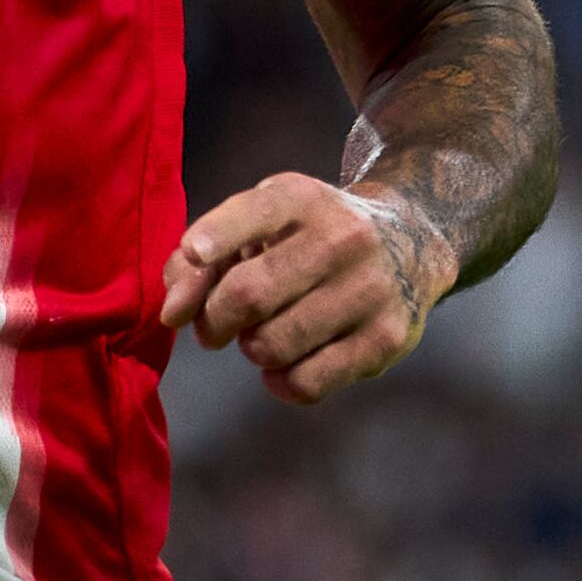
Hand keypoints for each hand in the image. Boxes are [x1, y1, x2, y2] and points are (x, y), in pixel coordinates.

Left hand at [162, 172, 456, 405]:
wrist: (409, 243)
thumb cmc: (306, 239)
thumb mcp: (261, 224)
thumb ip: (202, 258)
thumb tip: (172, 313)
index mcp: (302, 198)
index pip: (252, 215)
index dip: (214, 238)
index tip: (194, 254)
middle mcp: (342, 238)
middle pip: (249, 295)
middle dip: (214, 320)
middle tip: (215, 327)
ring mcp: (369, 288)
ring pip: (272, 345)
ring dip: (251, 349)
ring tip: (262, 336)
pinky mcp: (386, 337)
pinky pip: (307, 382)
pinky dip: (280, 381)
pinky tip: (285, 364)